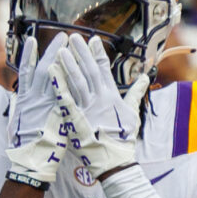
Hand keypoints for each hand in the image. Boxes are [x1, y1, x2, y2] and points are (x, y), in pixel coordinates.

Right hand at [5, 34, 68, 182]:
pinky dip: (65, 77)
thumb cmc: (26, 144)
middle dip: (51, 51)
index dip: (29, 55)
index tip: (32, 40)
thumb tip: (21, 99)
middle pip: (42, 68)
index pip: (26, 72)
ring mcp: (43, 104)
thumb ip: (23, 108)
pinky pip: (61, 91)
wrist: (31, 160)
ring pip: (51, 76)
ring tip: (67, 43)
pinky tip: (72, 65)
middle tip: (61, 35)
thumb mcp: (20, 122)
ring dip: (60, 58)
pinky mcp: (54, 112)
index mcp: (24, 100)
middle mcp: (32, 98)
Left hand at [51, 34, 149, 178]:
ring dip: (69, 64)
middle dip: (81, 53)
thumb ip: (136, 93)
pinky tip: (51, 71)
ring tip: (62, 49)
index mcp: (111, 96)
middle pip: (89, 71)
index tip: (93, 39)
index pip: (104, 69)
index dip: (98, 53)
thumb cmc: (123, 139)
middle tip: (73, 36)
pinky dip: (58, 84)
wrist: (113, 161)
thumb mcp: (132, 114)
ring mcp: (86, 109)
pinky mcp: (74, 119)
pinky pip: (64, 98)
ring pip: (76, 81)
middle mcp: (99, 99)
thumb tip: (145, 77)